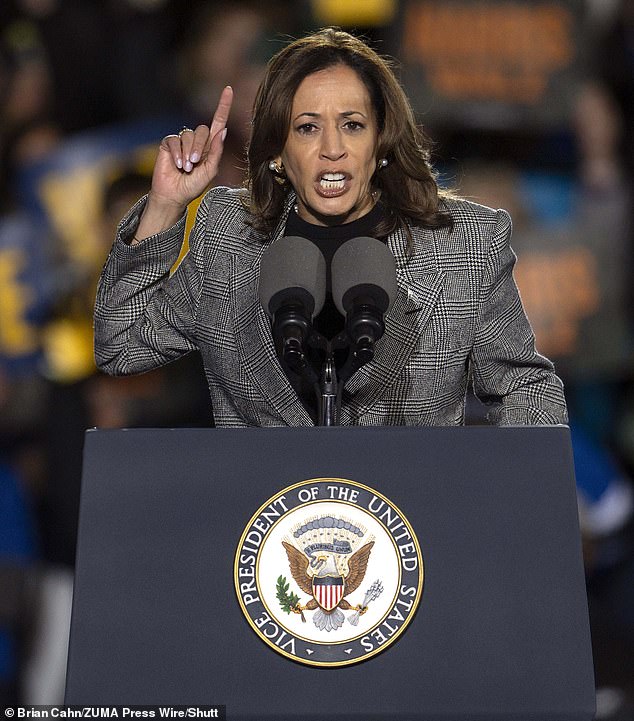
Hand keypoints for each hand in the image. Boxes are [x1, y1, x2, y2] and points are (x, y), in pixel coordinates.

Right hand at [135, 86, 233, 239]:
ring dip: (187, 154)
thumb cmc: (193, 186)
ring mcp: (182, 141)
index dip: (223, 106)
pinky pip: (174, 140)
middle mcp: (197, 141)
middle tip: (194, 164)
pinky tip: (176, 165)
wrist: (174, 195)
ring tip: (185, 168)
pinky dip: (176, 153)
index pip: (218, 122)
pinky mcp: (168, 143)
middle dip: (199, 148)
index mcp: (210, 146)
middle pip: (202, 131)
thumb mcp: (210, 171)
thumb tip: (222, 131)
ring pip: (188, 136)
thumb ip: (216, 152)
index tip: (228, 89)